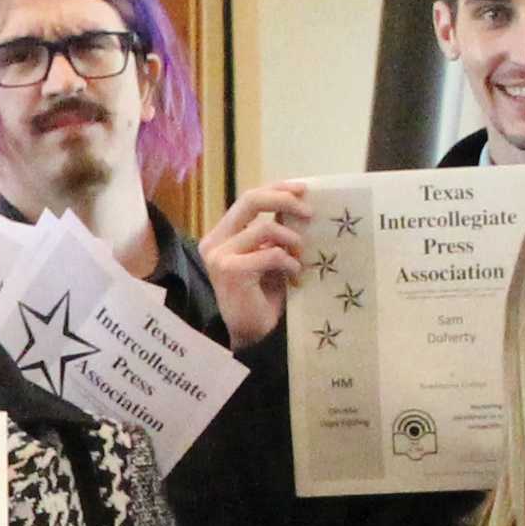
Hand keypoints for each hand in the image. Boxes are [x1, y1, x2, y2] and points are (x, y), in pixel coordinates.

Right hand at [201, 176, 313, 346]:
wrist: (251, 336)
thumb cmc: (261, 300)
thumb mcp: (268, 258)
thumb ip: (273, 235)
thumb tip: (298, 206)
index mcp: (221, 236)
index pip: (248, 200)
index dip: (276, 189)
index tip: (302, 189)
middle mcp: (215, 242)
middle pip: (250, 200)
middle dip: (284, 200)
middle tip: (310, 211)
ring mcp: (219, 256)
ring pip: (264, 228)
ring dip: (292, 241)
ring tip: (302, 258)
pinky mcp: (230, 271)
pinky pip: (269, 253)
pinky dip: (288, 263)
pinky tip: (294, 277)